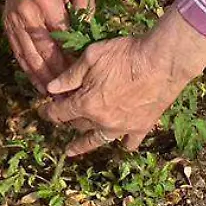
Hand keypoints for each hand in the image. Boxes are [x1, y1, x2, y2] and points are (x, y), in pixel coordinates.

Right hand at [2, 0, 94, 92]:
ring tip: (53, 96)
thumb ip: (88, 8)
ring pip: (28, 56)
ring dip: (40, 78)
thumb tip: (89, 38)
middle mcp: (28, 14)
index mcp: (48, 3)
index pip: (62, 41)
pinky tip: (37, 82)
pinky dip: (27, 69)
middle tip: (69, 97)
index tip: (83, 79)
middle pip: (43, 54)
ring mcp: (15, 20)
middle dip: (56, 78)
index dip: (72, 63)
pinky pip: (18, 51)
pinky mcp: (8, 23)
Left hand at [38, 11, 205, 155]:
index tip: (42, 111)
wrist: (163, 61)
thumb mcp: (92, 56)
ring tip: (72, 151)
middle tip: (63, 116)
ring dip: (83, 146)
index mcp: (86, 103)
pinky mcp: (142, 127)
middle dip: (67, 120)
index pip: (60, 112)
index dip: (48, 111)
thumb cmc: (126, 54)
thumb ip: (70, 75)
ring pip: (97, 140)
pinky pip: (129, 143)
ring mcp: (123, 127)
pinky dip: (123, 143)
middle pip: (77, 125)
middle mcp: (102, 121)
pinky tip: (120, 143)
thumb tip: (51, 88)